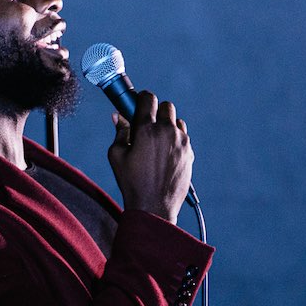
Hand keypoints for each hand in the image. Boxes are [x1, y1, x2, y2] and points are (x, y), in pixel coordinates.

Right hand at [106, 90, 192, 223]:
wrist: (154, 207)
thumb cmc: (132, 182)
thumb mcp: (116, 156)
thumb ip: (119, 132)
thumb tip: (118, 116)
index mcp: (147, 129)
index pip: (148, 98)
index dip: (141, 98)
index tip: (137, 103)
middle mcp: (167, 132)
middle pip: (166, 106)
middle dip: (156, 111)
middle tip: (146, 125)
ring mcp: (181, 142)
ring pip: (176, 121)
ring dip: (167, 125)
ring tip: (156, 142)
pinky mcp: (189, 153)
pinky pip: (183, 137)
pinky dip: (174, 140)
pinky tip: (164, 154)